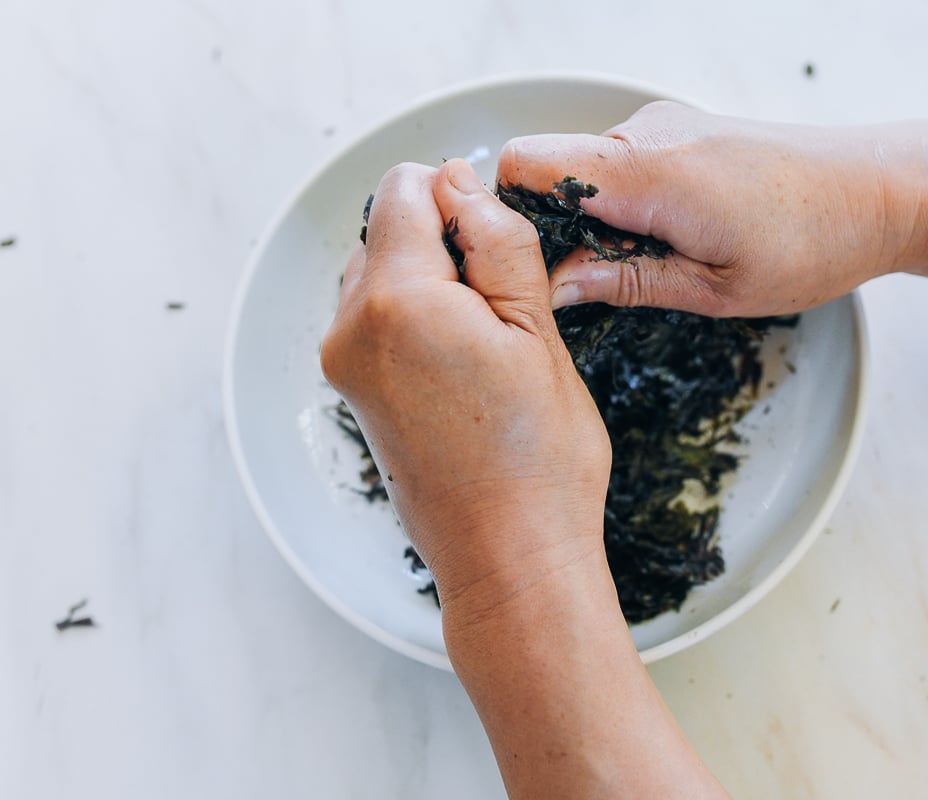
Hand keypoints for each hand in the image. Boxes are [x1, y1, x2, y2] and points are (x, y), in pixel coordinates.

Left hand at [319, 159, 611, 618]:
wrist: (509, 558)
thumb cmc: (537, 460)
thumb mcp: (537, 333)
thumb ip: (497, 243)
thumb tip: (461, 184)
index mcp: (396, 302)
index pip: (407, 190)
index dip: (460, 198)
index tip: (500, 247)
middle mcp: (351, 328)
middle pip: (388, 229)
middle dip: (445, 244)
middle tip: (503, 309)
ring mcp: (345, 364)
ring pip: (382, 273)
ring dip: (433, 283)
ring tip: (487, 346)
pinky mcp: (354, 391)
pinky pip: (378, 319)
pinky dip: (419, 319)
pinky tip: (465, 366)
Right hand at [497, 101, 927, 316]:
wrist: (881, 189)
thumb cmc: (813, 245)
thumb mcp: (714, 289)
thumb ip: (625, 281)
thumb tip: (551, 287)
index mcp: (652, 174)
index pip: (527, 164)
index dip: (512, 216)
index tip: (535, 269)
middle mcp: (649, 134)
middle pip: (549, 168)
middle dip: (555, 227)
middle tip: (603, 283)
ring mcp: (665, 125)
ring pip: (584, 168)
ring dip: (596, 218)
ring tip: (653, 263)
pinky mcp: (680, 129)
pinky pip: (619, 162)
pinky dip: (623, 202)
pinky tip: (669, 238)